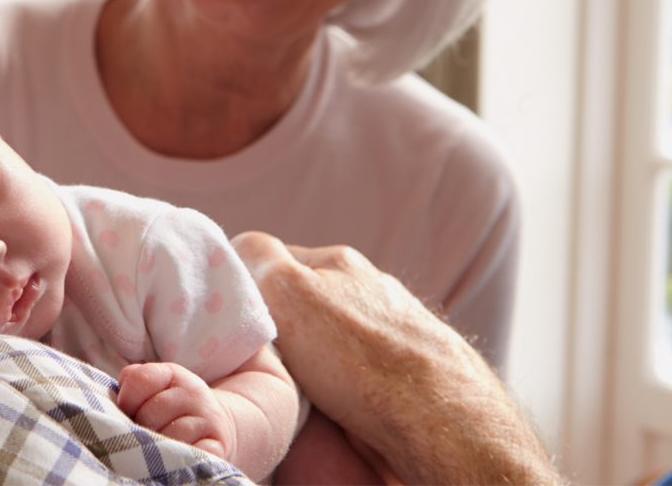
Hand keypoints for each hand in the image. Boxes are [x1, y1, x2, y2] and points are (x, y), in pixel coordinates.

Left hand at [116, 362, 234, 459]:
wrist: (217, 425)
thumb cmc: (171, 409)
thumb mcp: (153, 387)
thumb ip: (131, 384)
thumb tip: (116, 399)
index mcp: (172, 374)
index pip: (139, 379)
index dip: (126, 399)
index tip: (129, 411)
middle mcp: (193, 392)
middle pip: (150, 412)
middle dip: (139, 428)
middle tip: (143, 434)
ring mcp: (208, 419)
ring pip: (170, 436)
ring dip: (158, 447)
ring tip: (158, 447)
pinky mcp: (218, 445)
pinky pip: (193, 454)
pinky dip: (181, 458)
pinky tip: (175, 457)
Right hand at [231, 232, 558, 485]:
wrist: (440, 423)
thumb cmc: (363, 358)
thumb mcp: (289, 290)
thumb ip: (258, 258)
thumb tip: (235, 249)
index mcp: (339, 262)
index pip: (272, 259)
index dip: (246, 287)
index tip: (231, 320)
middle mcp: (369, 290)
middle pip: (302, 302)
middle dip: (279, 329)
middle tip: (259, 359)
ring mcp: (392, 331)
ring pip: (328, 342)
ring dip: (309, 362)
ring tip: (295, 391)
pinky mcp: (408, 376)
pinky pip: (354, 376)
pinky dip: (340, 389)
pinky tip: (333, 410)